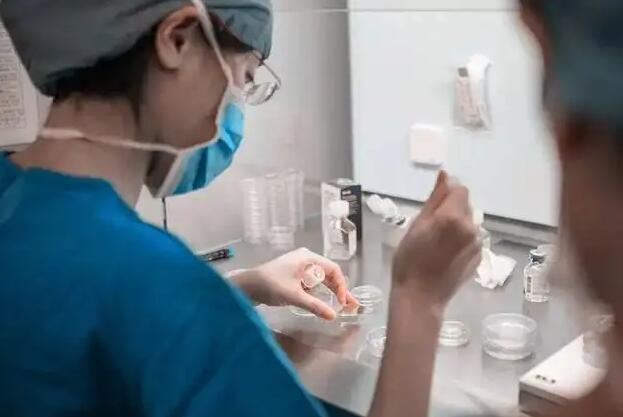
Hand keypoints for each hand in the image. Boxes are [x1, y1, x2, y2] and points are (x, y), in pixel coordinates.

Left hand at [231, 248, 357, 319]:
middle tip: (349, 305)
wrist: (245, 286)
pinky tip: (322, 302)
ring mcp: (298, 266)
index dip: (341, 286)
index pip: (333, 270)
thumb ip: (315, 306)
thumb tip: (333, 315)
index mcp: (307, 258)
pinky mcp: (292, 275)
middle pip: (328, 274)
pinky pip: (311, 282)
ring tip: (340, 305)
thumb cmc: (269, 285)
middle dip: (339, 289)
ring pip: (320, 279)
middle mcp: (305, 259)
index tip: (343, 302)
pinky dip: (318, 292)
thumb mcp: (294, 296)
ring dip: (329, 291)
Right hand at [392, 171, 481, 308]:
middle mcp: (470, 228)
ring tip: (438, 244)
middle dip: (451, 210)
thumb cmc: (409, 261)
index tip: (433, 209)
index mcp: (452, 217)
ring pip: (469, 222)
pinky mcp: (479, 257)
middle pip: (465, 206)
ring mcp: (477, 244)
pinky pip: (471, 239)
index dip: (446, 195)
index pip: (460, 190)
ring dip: (457, 226)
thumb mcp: (416, 225)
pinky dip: (461, 241)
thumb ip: (434, 199)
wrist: (421, 297)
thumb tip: (446, 175)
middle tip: (431, 229)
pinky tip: (446, 255)